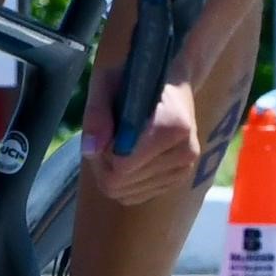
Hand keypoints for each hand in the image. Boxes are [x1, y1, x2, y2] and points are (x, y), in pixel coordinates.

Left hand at [86, 75, 207, 206]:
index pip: (122, 166)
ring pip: (127, 193)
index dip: (102, 154)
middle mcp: (185, 153)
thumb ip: (97, 114)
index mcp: (172, 127)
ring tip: (118, 145)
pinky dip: (125, 182)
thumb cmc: (135, 78)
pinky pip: (137, 196)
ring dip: (112, 173)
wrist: (170, 83)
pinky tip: (128, 158)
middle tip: (106, 139)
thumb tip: (91, 150)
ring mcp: (185, 168)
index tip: (104, 131)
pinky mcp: (180, 178)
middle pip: (121, 184)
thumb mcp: (107, 83)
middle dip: (103, 166)